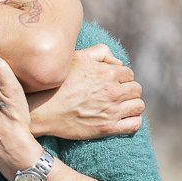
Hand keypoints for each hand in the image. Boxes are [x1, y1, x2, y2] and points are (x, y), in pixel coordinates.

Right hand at [29, 44, 144, 138]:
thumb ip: (100, 52)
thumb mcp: (76, 57)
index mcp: (108, 73)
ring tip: (121, 106)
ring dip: (132, 105)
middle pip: (136, 89)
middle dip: (128, 90)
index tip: (112, 82)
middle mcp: (113, 92)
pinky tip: (124, 118)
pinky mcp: (108, 128)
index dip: (121, 77)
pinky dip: (134, 121)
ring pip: (138, 106)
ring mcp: (112, 111)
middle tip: (116, 94)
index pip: (129, 73)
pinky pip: (134, 125)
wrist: (43, 110)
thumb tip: (117, 62)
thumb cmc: (57, 83)